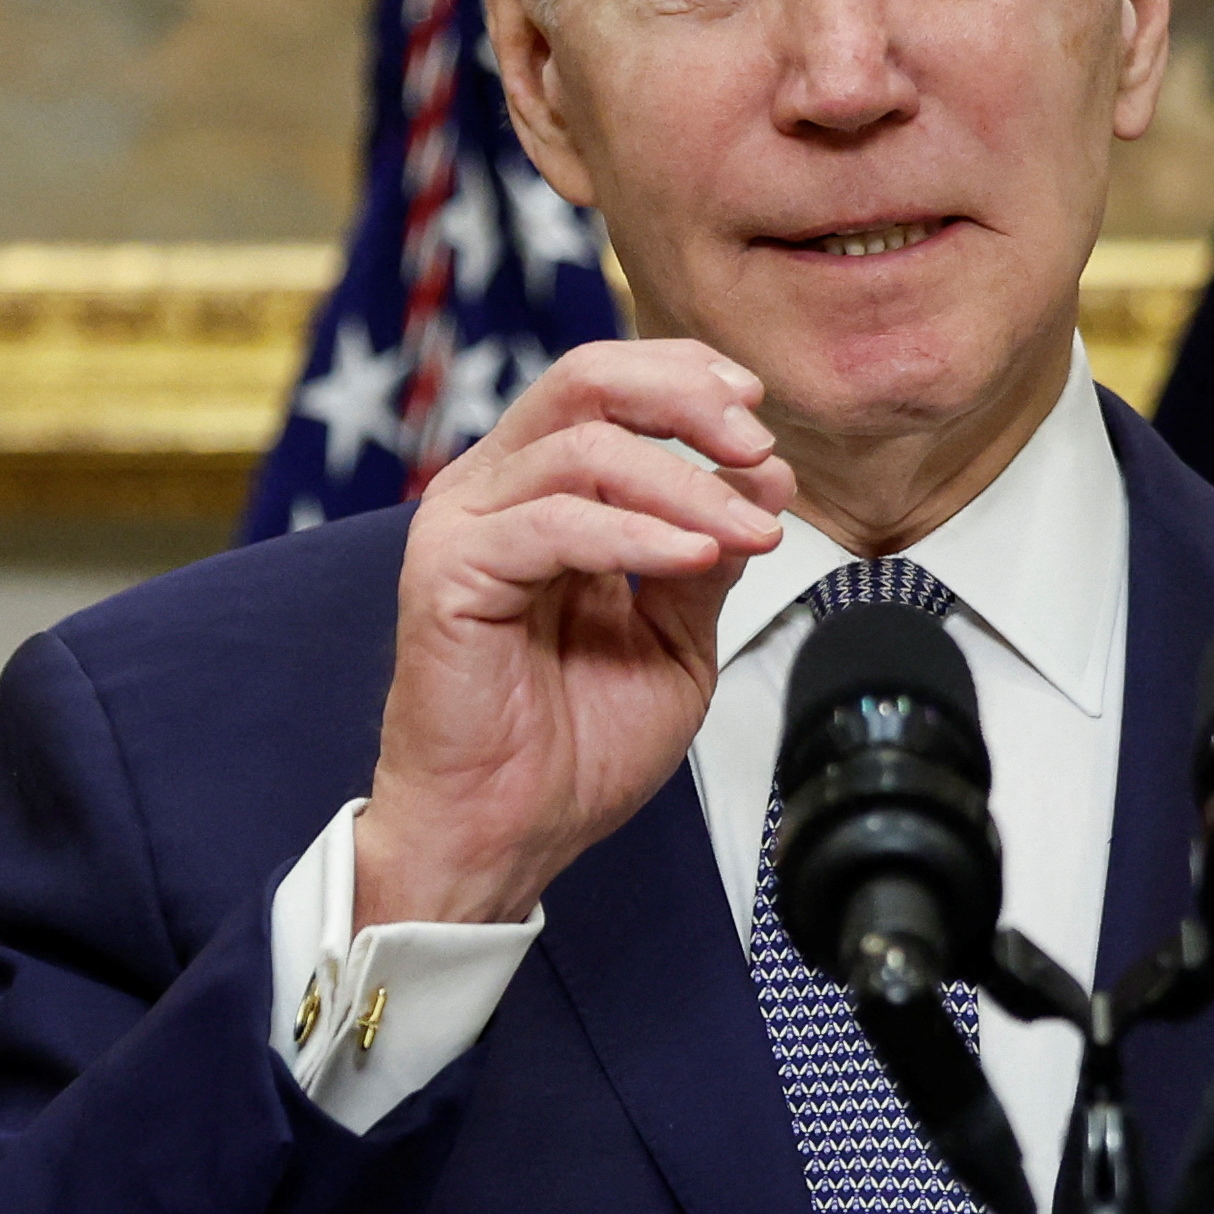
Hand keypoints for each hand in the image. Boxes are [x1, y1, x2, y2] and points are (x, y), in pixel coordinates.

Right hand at [354, 338, 793, 927]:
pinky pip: (552, 523)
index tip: (761, 417)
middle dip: (687, 400)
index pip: (610, 385)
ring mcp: (465, 524)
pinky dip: (636, 532)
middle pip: (586, 381)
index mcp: (542, 490)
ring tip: (748, 532)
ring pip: (583, 448)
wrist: (510, 834)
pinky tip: (693, 557)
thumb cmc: (575, 748)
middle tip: (757, 449)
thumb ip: (708, 556)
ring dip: (685, 484)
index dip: (689, 380)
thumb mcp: (675, 637)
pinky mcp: (448, 572)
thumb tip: (765, 481)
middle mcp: (496, 489)